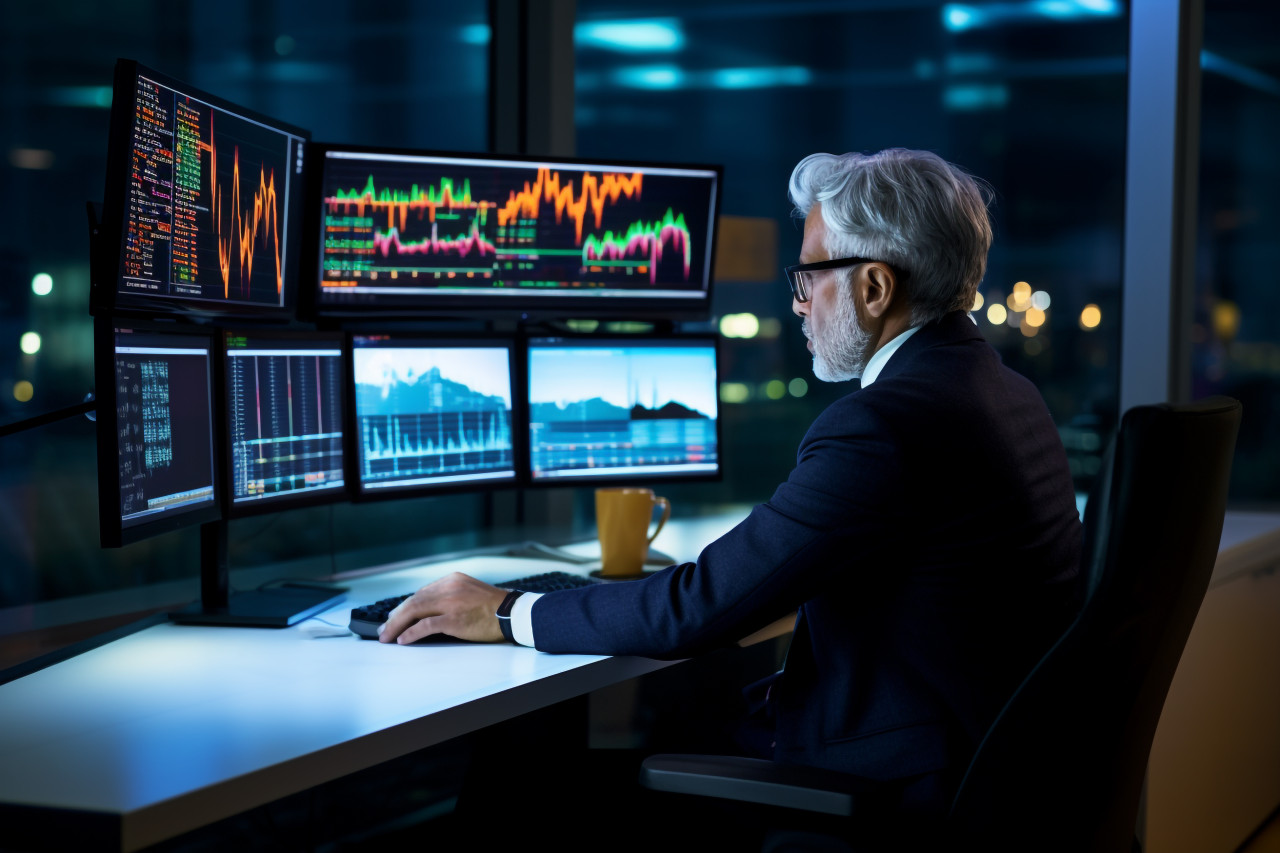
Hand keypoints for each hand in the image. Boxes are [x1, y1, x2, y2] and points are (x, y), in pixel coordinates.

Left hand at [378, 572, 510, 644]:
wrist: (513, 613)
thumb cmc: (493, 607)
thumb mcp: (469, 593)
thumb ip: (449, 597)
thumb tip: (426, 614)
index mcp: (452, 580)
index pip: (421, 593)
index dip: (404, 607)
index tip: (395, 617)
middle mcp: (449, 587)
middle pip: (413, 600)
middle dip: (395, 616)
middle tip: (384, 629)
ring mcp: (451, 602)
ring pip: (415, 610)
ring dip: (397, 624)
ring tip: (387, 636)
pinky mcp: (454, 619)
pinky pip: (425, 625)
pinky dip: (411, 632)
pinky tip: (402, 639)